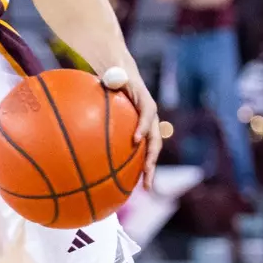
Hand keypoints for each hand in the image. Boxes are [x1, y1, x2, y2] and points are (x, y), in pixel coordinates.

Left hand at [100, 64, 160, 190]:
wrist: (124, 79)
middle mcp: (151, 118)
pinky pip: (141, 153)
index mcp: (145, 102)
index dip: (144, 126)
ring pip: (151, 151)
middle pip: (155, 139)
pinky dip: (137, 167)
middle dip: (152, 157)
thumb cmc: (115, 76)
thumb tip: (107, 80)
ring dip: (149, 169)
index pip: (148, 114)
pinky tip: (129, 184)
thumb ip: (113, 78)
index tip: (135, 140)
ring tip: (145, 187)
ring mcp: (148, 129)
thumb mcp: (114, 74)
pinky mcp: (142, 136)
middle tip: (146, 173)